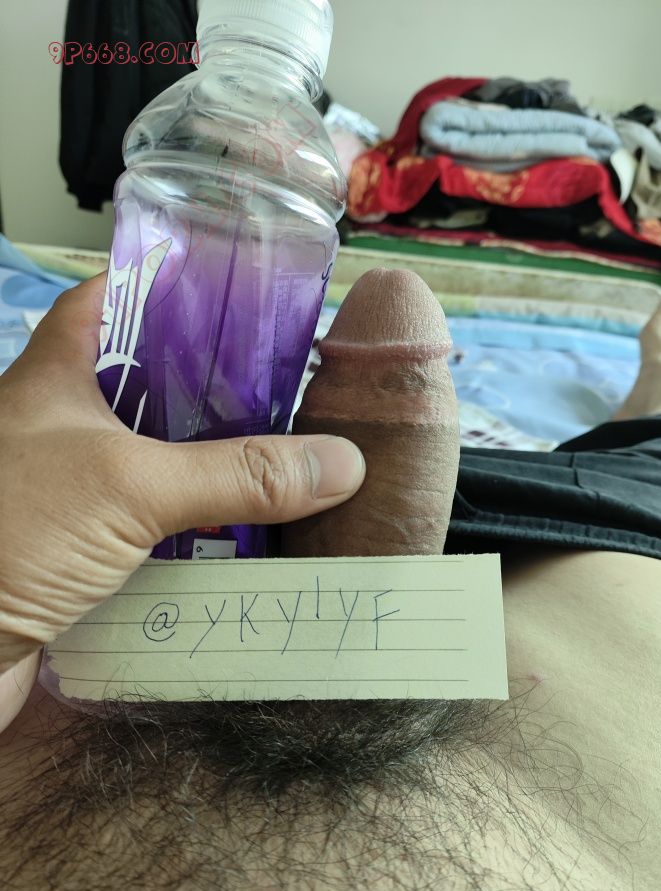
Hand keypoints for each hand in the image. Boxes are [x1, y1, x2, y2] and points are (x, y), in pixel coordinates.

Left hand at [0, 273, 364, 677]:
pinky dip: (197, 521)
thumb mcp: (131, 485)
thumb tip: (339, 463)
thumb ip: (237, 473)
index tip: (231, 294)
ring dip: (211, 461)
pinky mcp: (85, 545)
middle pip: (149, 383)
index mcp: (55, 377)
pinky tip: (246, 527)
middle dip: (213, 385)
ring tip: (281, 453)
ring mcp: (73, 486)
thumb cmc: (11, 535)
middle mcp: (62, 424)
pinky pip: (155, 519)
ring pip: (156, 456)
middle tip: (282, 386)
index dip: (167, 286)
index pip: (112, 300)